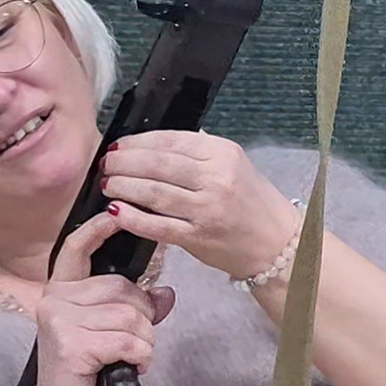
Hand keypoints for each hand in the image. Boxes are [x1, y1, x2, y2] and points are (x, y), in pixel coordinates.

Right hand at [30, 209, 175, 385]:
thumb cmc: (90, 372)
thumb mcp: (113, 333)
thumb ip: (136, 309)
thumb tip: (166, 293)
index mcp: (62, 291)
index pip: (76, 249)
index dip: (97, 229)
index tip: (116, 211)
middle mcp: (55, 300)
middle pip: (123, 289)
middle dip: (142, 318)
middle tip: (132, 345)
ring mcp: (60, 321)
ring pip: (130, 315)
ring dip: (143, 342)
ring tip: (128, 359)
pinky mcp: (71, 344)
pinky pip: (128, 339)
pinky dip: (140, 356)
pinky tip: (129, 368)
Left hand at [99, 131, 303, 281]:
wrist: (279, 245)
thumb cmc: (254, 203)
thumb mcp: (235, 166)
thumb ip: (200, 152)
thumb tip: (157, 143)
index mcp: (224, 154)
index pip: (171, 141)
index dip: (138, 142)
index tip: (118, 146)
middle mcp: (217, 178)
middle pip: (158, 164)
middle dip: (124, 162)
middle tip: (105, 164)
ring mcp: (207, 209)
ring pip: (154, 192)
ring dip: (123, 186)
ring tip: (107, 184)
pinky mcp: (199, 237)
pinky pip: (158, 225)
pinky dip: (132, 218)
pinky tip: (115, 211)